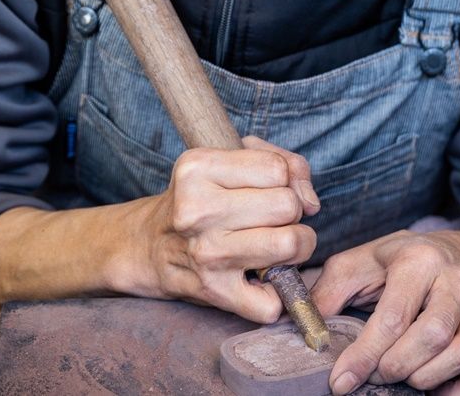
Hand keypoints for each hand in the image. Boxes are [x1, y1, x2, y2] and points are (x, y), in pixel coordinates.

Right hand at [141, 135, 320, 322]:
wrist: (149, 245)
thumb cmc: (200, 197)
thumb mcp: (229, 158)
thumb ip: (282, 161)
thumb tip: (311, 201)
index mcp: (198, 169)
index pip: (278, 169)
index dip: (283, 180)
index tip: (267, 190)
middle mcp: (197, 210)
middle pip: (288, 205)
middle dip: (291, 213)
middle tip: (271, 219)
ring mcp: (206, 254)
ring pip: (290, 244)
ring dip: (295, 247)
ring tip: (275, 244)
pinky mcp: (215, 293)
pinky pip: (273, 300)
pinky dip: (278, 293)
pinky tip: (261, 278)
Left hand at [311, 230, 459, 394]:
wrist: (456, 254)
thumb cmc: (401, 262)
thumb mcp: (360, 262)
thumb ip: (330, 291)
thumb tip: (308, 329)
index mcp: (418, 260)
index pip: (393, 317)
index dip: (364, 355)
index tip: (341, 381)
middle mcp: (456, 281)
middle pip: (432, 337)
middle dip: (396, 366)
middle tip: (374, 374)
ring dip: (425, 377)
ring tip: (401, 376)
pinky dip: (458, 392)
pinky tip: (433, 388)